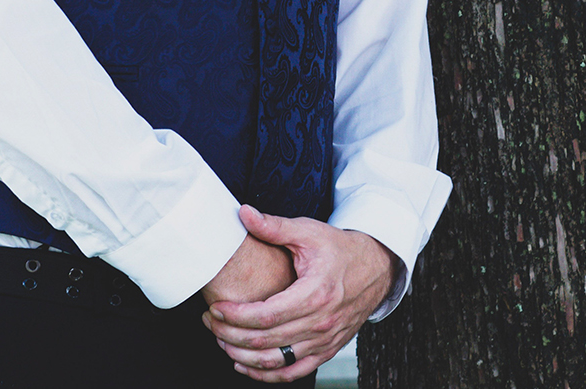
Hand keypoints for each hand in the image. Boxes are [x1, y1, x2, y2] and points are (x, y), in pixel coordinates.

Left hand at [203, 205, 400, 382]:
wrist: (376, 268)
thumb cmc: (339, 249)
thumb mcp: (308, 232)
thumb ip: (274, 226)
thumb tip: (243, 213)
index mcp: (315, 293)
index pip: (265, 315)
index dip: (235, 316)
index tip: (215, 308)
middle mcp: (321, 322)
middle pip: (265, 341)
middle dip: (230, 335)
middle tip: (210, 323)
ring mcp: (325, 340)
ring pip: (275, 361)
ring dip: (242, 356)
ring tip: (221, 342)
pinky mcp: (327, 350)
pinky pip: (293, 372)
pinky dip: (265, 374)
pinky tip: (244, 365)